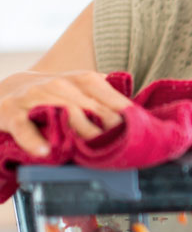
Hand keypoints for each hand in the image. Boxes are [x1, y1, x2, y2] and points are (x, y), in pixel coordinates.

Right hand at [0, 70, 131, 155]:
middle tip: (120, 147)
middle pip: (92, 109)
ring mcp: (35, 97)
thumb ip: (108, 99)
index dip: (125, 116)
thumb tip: (138, 114)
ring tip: (92, 150)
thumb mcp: (83, 90)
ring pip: (63, 115)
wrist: (9, 89)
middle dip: (107, 128)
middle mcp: (61, 85)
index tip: (137, 132)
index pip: (110, 98)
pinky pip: (23, 127)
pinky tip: (45, 151)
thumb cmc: (56, 94)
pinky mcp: (11, 112)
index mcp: (84, 80)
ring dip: (80, 132)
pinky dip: (33, 139)